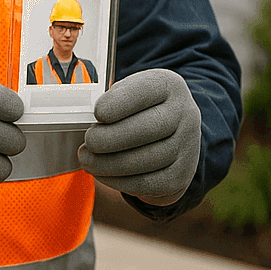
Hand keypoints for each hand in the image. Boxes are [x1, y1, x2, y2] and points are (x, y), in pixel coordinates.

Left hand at [78, 68, 199, 206]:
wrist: (173, 136)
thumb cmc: (140, 111)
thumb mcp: (130, 94)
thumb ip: (112, 101)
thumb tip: (83, 120)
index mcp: (168, 86)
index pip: (146, 90)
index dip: (120, 103)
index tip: (98, 113)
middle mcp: (185, 114)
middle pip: (148, 129)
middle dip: (110, 138)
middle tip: (88, 142)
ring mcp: (187, 146)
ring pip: (147, 160)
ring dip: (109, 164)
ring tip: (88, 160)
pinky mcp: (181, 175)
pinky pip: (148, 183)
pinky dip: (120, 181)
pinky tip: (103, 173)